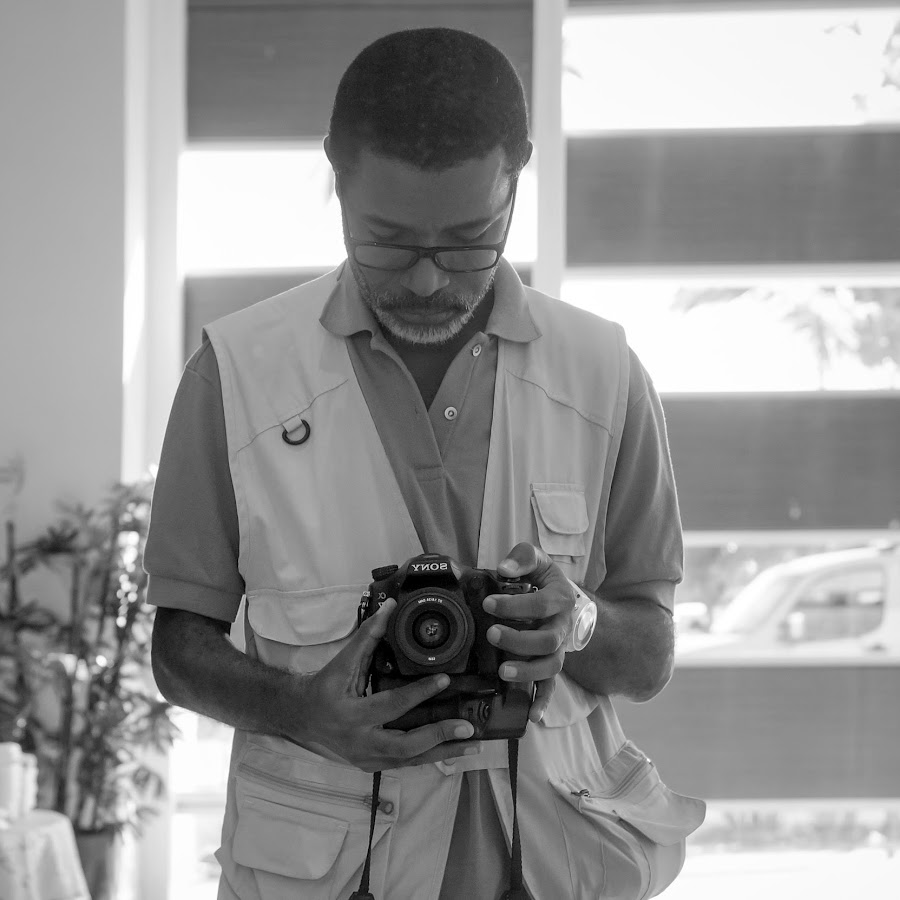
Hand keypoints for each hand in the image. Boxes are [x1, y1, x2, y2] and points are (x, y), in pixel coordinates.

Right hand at [291, 598, 481, 771]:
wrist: (302, 717)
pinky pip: (406, 763)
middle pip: (405, 746)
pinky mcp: (372, 765)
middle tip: (467, 728)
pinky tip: (452, 749)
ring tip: (472, 744)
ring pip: (410, 760)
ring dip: (443, 752)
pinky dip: (430, 756)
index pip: (391, 704)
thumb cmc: (325, 686)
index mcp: (351, 714)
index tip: (445, 679)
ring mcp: (366, 758)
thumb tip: (391, 606)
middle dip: (438, 736)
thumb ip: (369, 634)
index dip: (419, 692)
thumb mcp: (343, 660)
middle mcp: (360, 742)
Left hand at [484, 542, 577, 722]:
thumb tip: (505, 569)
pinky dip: (543, 701)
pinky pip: (551, 687)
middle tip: (491, 634)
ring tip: (503, 670)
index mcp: (560, 598)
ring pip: (550, 666)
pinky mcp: (549, 664)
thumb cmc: (543, 579)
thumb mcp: (536, 560)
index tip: (488, 603)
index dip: (514, 605)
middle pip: (547, 641)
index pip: (541, 604)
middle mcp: (561, 627)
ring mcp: (557, 649)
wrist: (562, 599)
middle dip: (518, 640)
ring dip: (527, 671)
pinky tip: (532, 715)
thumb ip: (523, 558)